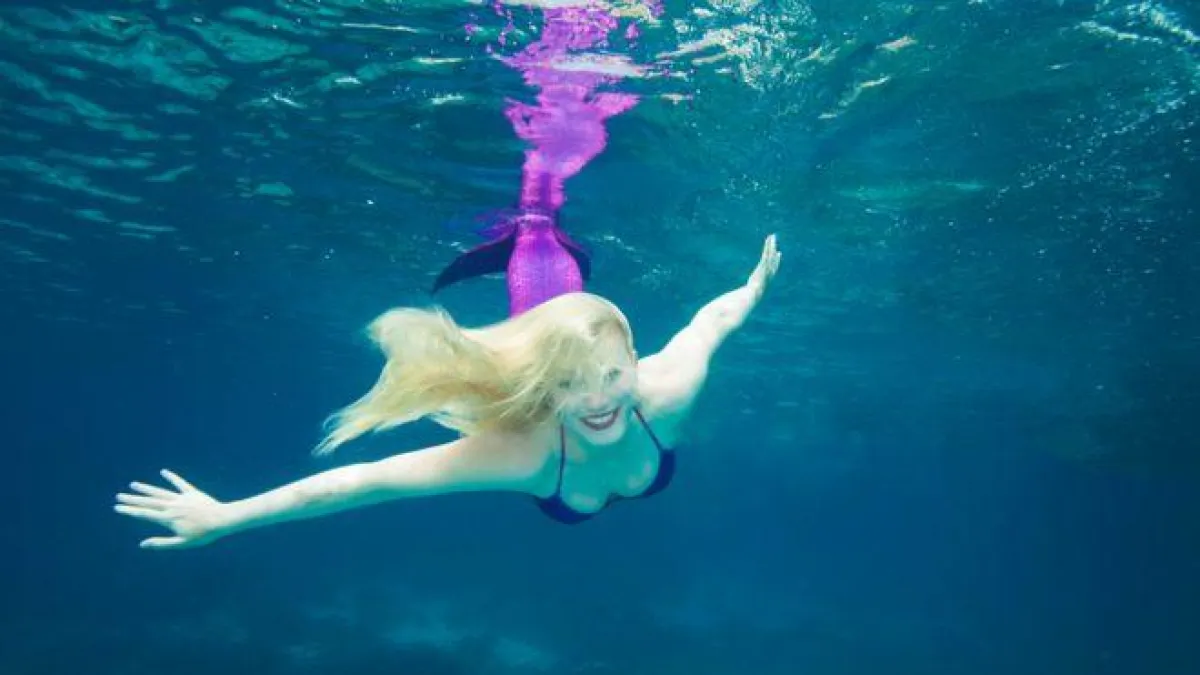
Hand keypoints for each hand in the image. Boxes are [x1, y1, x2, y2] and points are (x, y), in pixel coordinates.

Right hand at [114, 469, 234, 549]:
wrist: (222, 520)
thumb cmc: (203, 534)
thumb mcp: (182, 543)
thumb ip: (161, 543)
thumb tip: (142, 545)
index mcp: (168, 519)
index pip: (144, 514)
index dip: (130, 511)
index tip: (118, 508)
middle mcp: (172, 506)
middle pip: (149, 502)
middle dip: (133, 499)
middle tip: (119, 496)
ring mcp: (182, 498)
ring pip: (160, 492)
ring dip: (146, 488)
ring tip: (133, 484)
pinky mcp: (192, 493)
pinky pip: (180, 483)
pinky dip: (172, 477)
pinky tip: (164, 471)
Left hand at [747, 234, 781, 296]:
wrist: (753, 295)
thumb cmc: (752, 296)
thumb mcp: (753, 293)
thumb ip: (752, 292)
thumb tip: (746, 296)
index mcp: (767, 278)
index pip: (773, 267)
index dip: (776, 260)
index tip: (778, 254)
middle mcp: (769, 272)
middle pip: (773, 258)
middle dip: (773, 249)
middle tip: (774, 241)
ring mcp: (767, 268)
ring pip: (770, 254)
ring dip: (771, 245)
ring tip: (772, 236)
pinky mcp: (763, 265)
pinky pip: (766, 254)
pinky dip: (768, 247)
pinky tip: (768, 241)